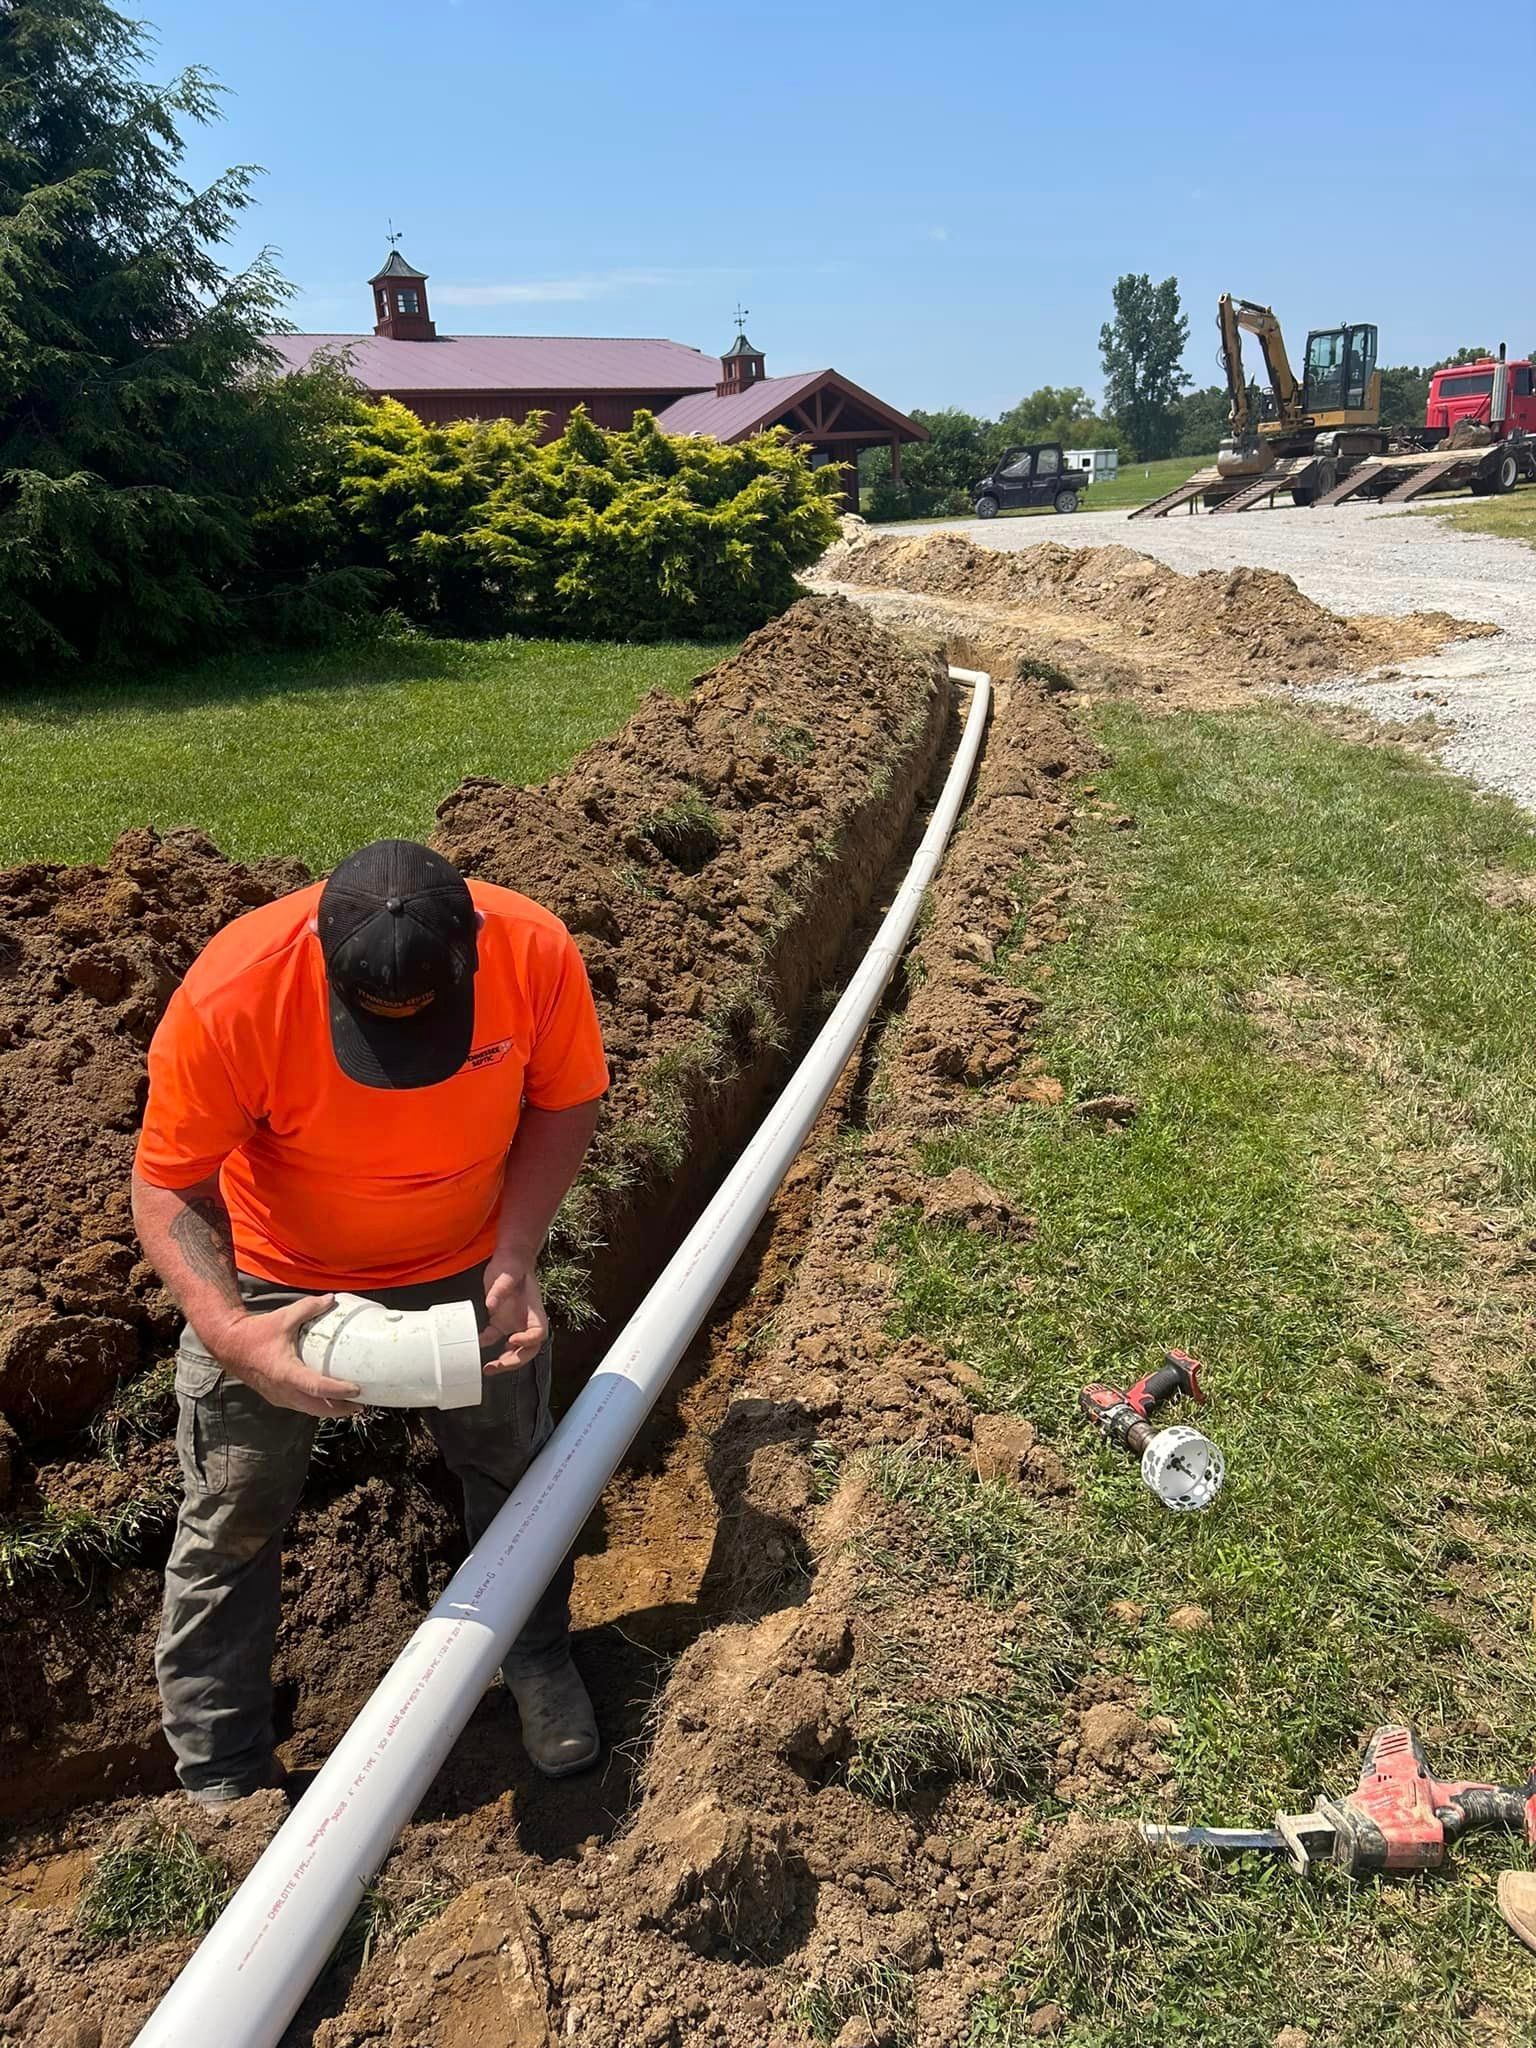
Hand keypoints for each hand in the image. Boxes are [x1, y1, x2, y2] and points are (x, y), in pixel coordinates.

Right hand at [213, 1294, 363, 1417]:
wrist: (229, 1346)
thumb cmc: (255, 1333)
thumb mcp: (284, 1318)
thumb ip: (309, 1307)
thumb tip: (332, 1299)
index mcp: (285, 1372)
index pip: (317, 1387)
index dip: (338, 1391)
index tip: (357, 1390)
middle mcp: (283, 1390)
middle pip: (317, 1408)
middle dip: (341, 1408)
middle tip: (362, 1403)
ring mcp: (279, 1397)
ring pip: (309, 1410)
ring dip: (330, 1410)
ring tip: (352, 1405)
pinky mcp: (277, 1398)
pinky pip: (301, 1406)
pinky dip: (317, 1406)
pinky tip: (330, 1400)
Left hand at [480, 1256, 547, 1375]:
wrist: (510, 1258)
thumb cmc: (514, 1264)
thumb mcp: (508, 1273)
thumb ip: (500, 1289)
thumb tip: (490, 1305)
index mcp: (534, 1311)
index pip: (538, 1333)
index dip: (527, 1340)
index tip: (511, 1339)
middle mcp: (526, 1321)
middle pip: (528, 1349)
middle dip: (514, 1361)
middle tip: (497, 1365)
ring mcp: (514, 1323)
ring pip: (513, 1350)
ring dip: (503, 1361)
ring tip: (488, 1368)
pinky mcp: (500, 1321)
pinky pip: (495, 1339)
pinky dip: (487, 1344)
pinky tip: (476, 1344)